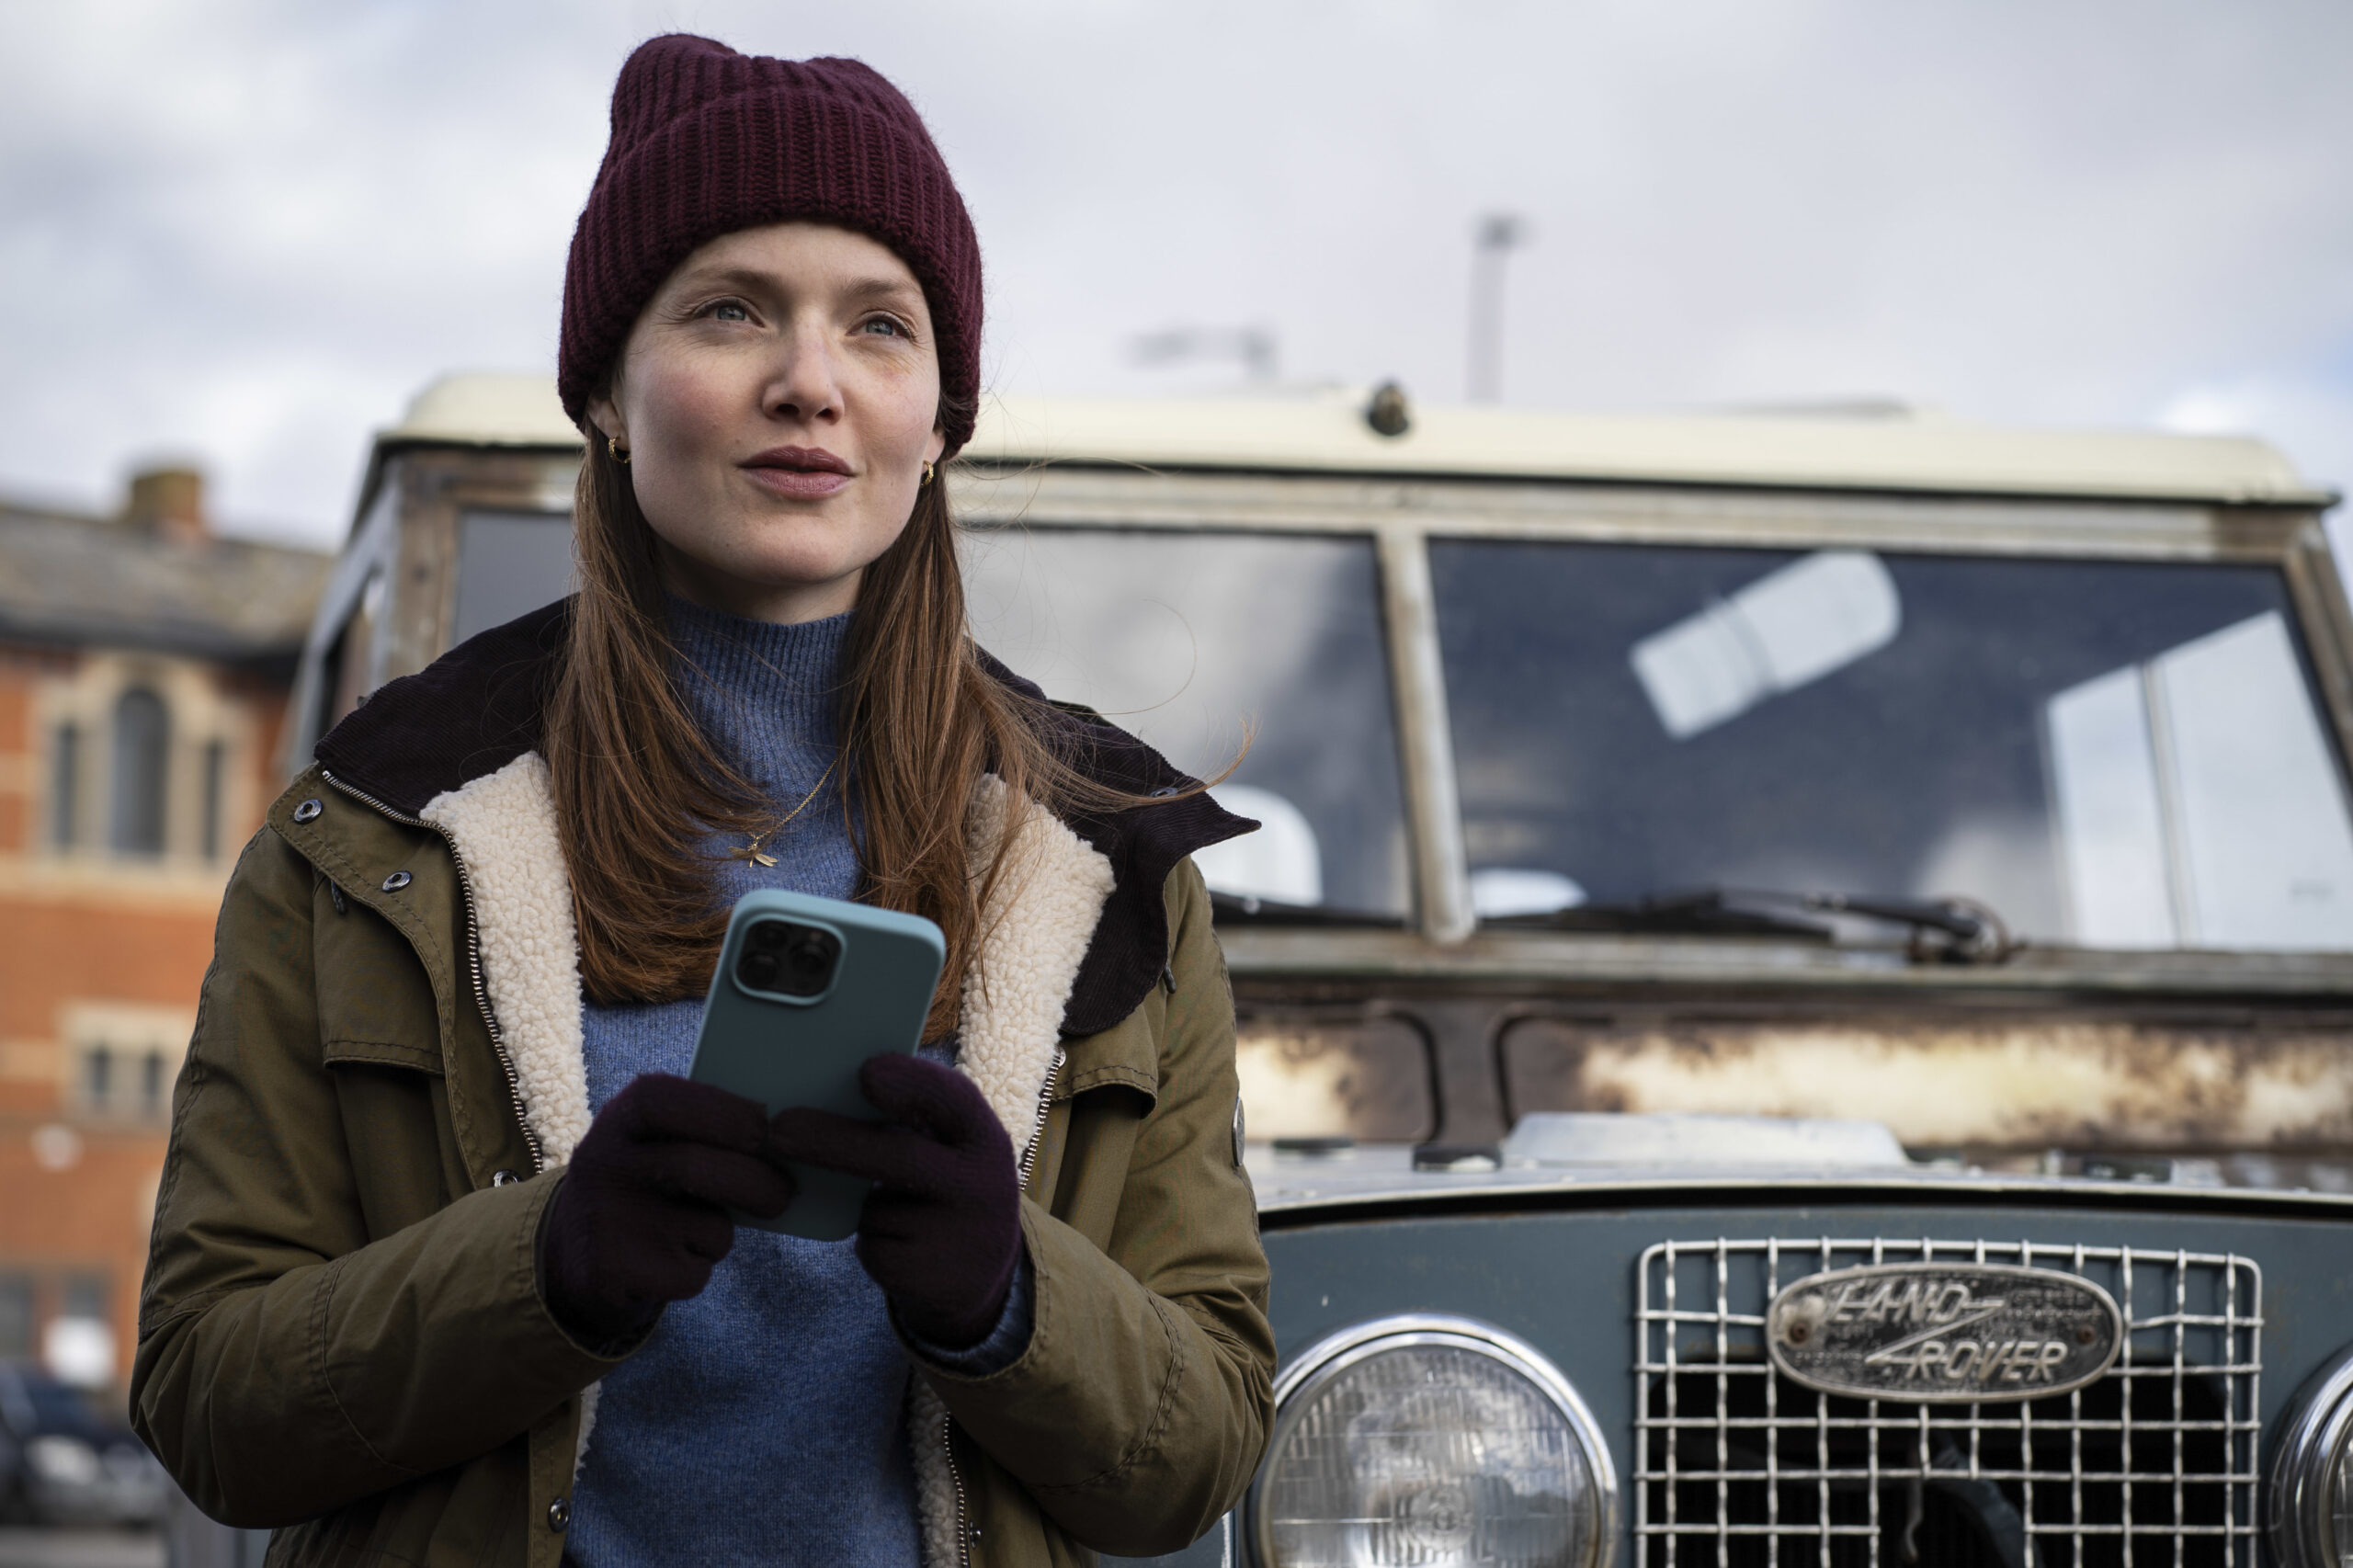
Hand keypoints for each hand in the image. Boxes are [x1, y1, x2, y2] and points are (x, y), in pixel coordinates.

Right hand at [538, 1073, 793, 1343]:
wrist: (578, 1256)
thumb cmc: (648, 1186)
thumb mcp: (657, 1144)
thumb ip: (705, 1134)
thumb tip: (789, 1140)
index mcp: (619, 1120)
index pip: (667, 1100)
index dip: (725, 1111)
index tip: (768, 1126)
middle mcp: (604, 1164)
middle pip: (697, 1167)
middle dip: (757, 1183)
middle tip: (783, 1194)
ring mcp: (607, 1221)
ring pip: (708, 1229)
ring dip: (721, 1235)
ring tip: (693, 1229)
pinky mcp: (613, 1274)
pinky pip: (693, 1273)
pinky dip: (696, 1271)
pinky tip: (666, 1263)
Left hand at [768, 1054, 1020, 1348]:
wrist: (981, 1272)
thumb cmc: (945, 1187)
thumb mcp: (950, 1151)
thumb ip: (913, 1124)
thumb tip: (828, 1098)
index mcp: (985, 1138)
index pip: (956, 1100)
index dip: (914, 1083)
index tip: (867, 1071)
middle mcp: (984, 1184)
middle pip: (900, 1157)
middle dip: (834, 1141)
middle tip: (779, 1129)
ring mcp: (959, 1236)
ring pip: (875, 1208)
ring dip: (861, 1204)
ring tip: (892, 1208)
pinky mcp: (928, 1276)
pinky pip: (872, 1246)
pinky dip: (869, 1240)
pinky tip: (899, 1244)